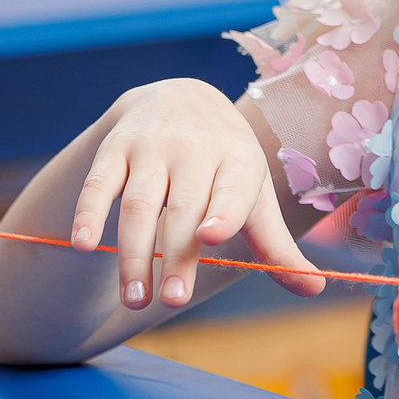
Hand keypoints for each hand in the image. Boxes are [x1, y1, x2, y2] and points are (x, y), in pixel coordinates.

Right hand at [73, 80, 326, 308]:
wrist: (181, 98)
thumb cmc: (225, 165)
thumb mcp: (255, 197)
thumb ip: (276, 247)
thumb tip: (315, 290)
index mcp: (238, 161)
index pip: (232, 187)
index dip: (223, 209)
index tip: (212, 236)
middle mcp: (195, 149)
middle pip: (182, 209)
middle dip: (177, 255)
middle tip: (173, 300)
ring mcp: (151, 147)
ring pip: (139, 203)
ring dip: (134, 251)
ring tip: (135, 296)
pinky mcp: (114, 148)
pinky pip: (99, 183)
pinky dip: (88, 213)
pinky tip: (83, 245)